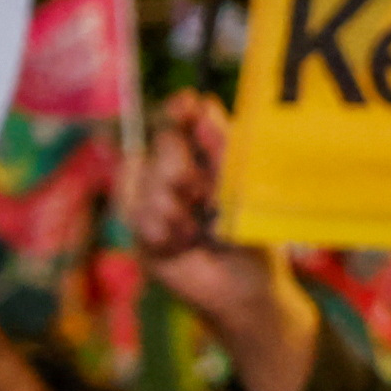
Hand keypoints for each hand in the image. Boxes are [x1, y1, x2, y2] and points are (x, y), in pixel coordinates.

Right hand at [117, 97, 322, 390]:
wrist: (247, 288)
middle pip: (160, 143)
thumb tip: (199, 103)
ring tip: (197, 229)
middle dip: (182, 165)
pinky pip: (139, 214)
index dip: (176, 110)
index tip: (185, 106)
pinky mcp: (141, 234)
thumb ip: (221, 143)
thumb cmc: (252, 237)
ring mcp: (153, 204)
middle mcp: (171, 175)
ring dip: (175, 204)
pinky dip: (165, 228)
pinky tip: (182, 242)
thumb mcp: (241, 184)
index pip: (176, 120)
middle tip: (204, 196)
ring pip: (147, 179)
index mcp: (199, 158)